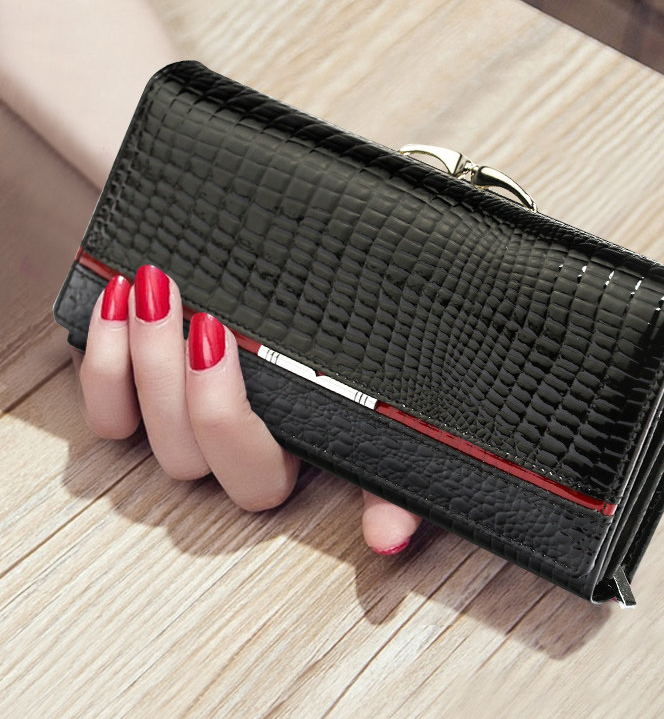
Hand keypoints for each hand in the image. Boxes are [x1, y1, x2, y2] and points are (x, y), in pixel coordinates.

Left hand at [73, 264, 421, 553]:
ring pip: (144, 432)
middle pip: (188, 454)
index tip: (217, 336)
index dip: (225, 419)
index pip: (253, 477)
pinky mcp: (143, 403)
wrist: (312, 283)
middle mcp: (234, 453)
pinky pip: (107, 414)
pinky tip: (115, 301)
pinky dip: (101, 365)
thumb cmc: (354, 337)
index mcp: (293, 455)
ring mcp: (185, 430)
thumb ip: (401, 460)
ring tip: (150, 286)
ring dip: (137, 357)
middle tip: (181, 299)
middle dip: (172, 372)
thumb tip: (388, 542)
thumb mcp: (389, 392)